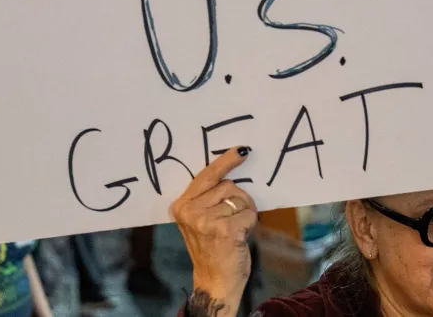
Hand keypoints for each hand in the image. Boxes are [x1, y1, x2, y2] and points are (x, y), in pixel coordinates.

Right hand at [172, 147, 256, 316]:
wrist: (214, 282)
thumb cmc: (212, 249)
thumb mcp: (199, 221)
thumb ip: (207, 200)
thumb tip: (230, 176)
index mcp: (181, 206)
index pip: (206, 176)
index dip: (225, 162)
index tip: (241, 150)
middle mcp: (190, 211)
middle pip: (228, 186)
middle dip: (239, 199)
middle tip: (235, 218)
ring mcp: (206, 221)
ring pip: (239, 199)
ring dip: (245, 212)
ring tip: (236, 229)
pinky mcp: (224, 230)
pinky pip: (248, 214)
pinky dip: (251, 223)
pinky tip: (241, 236)